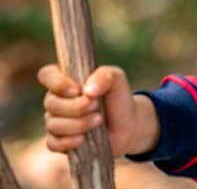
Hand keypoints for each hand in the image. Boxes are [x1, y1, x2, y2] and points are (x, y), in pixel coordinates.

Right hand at [37, 63, 158, 157]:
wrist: (127, 124)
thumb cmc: (118, 97)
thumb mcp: (117, 79)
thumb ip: (104, 76)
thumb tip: (88, 91)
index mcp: (66, 80)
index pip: (46, 74)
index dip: (57, 83)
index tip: (77, 90)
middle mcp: (57, 100)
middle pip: (50, 103)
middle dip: (76, 107)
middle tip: (97, 106)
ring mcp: (56, 121)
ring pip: (53, 124)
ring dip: (78, 124)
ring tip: (98, 120)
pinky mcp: (59, 141)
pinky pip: (53, 143)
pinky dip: (69, 142)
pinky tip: (83, 139)